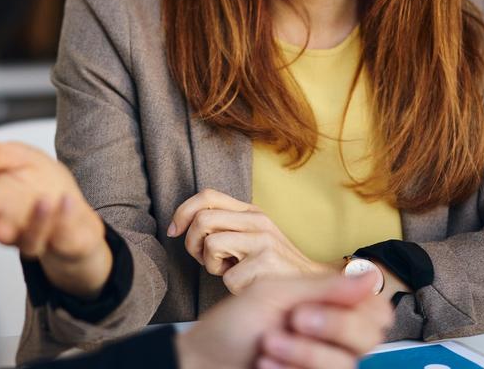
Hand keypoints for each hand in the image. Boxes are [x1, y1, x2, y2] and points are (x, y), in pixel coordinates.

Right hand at [0, 139, 111, 298]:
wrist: (75, 211)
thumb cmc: (42, 184)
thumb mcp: (19, 159)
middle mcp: (15, 227)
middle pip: (3, 233)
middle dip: (0, 230)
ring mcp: (41, 238)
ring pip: (33, 241)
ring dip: (38, 223)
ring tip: (44, 202)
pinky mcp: (68, 243)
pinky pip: (67, 237)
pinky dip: (67, 219)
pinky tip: (68, 201)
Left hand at [169, 189, 333, 293]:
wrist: (309, 285)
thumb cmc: (270, 265)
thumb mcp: (249, 236)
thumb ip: (223, 225)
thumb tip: (182, 225)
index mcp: (250, 210)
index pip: (206, 195)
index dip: (182, 211)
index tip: (174, 231)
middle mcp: (257, 220)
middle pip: (202, 220)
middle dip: (192, 244)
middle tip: (203, 259)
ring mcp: (263, 240)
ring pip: (211, 245)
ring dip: (211, 266)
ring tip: (230, 271)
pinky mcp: (266, 264)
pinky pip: (227, 277)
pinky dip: (231, 286)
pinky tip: (247, 284)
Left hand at [176, 272, 392, 368]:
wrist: (203, 359)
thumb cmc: (234, 323)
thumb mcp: (275, 293)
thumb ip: (324, 287)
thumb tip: (371, 274)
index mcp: (330, 308)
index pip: (377, 311)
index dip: (358, 307)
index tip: (317, 303)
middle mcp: (333, 339)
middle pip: (369, 338)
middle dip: (331, 327)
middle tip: (295, 319)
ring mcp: (321, 363)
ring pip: (346, 365)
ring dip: (304, 352)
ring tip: (268, 344)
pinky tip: (265, 363)